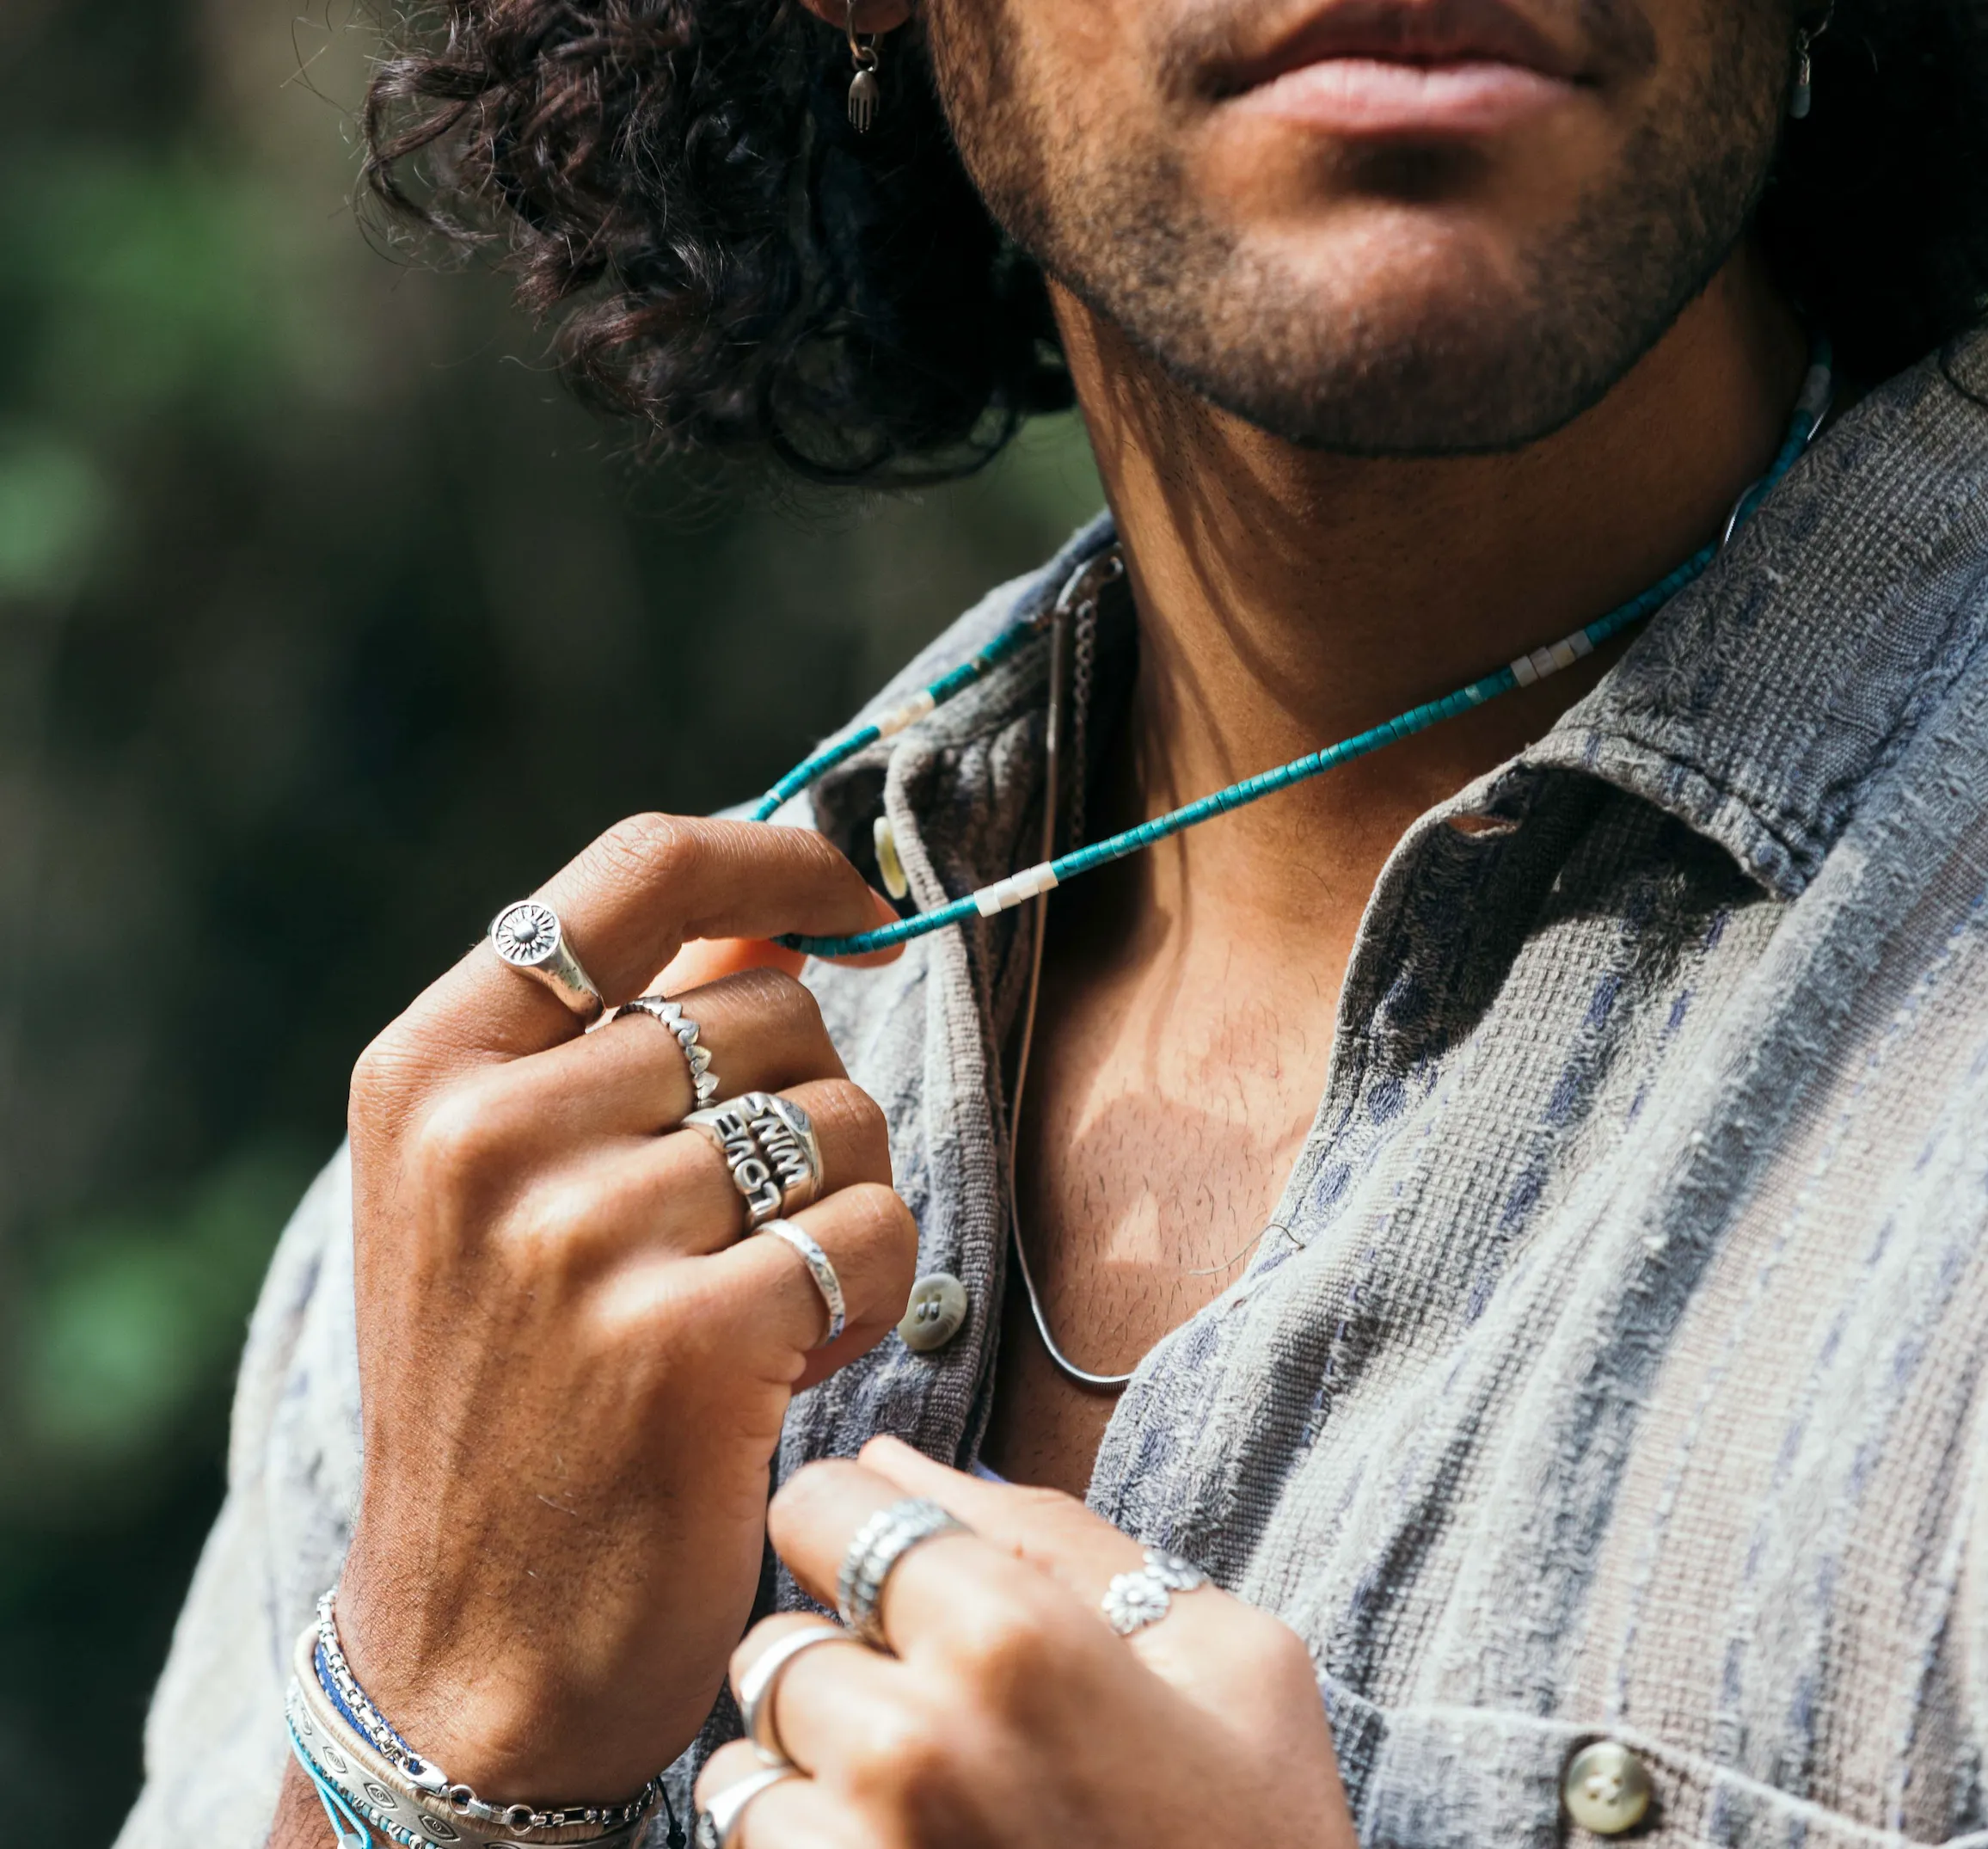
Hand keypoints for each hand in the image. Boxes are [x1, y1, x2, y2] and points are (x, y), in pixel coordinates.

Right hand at [335, 814, 915, 1804]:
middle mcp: (488, 1133)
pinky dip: (872, 1290)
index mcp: (431, 1066)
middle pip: (773, 1008)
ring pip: (841, 1119)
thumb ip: (626, 1036)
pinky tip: (790, 1359)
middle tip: (746, 1217)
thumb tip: (784, 915)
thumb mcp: (505, 1186)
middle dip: (805, 1103)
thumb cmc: (515, 1387)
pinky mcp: (684, 1343)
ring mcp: (580, 1237)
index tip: (857, 898)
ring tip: (755, 1297)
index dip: (781, 858)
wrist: (476, 1642)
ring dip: (839, 1205)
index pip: (642, 869)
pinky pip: (876, 1231)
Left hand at [697, 1437, 1354, 1848]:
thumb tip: (892, 1461)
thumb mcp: (1225, 1656)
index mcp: (1009, 1637)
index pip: (818, 1506)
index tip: (898, 1573)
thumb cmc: (1258, 1845)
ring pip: (748, 1762)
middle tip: (945, 1718)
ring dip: (814, 1773)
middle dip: (844, 1664)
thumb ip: (1050, 1534)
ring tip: (928, 1808)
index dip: (853, 1530)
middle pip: (778, 1640)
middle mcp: (910, 1744)